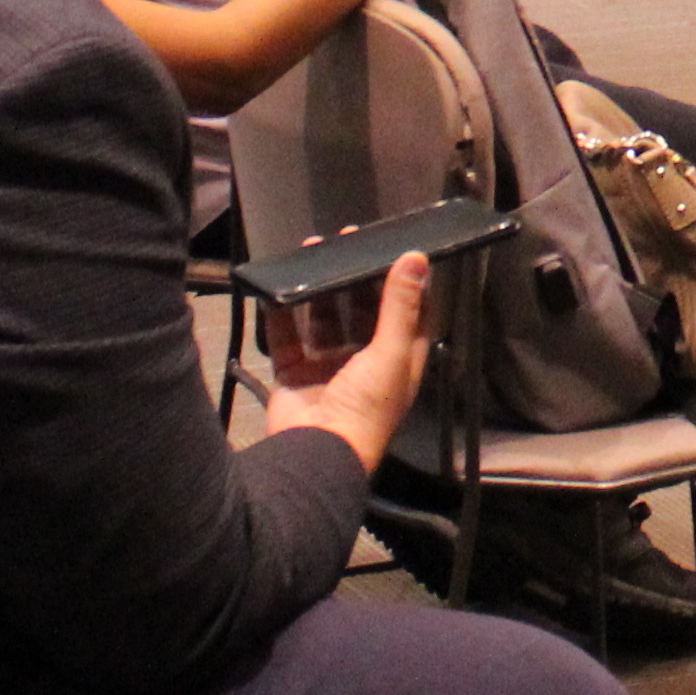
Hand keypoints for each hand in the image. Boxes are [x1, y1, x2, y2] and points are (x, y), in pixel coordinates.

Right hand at [265, 250, 434, 457]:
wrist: (316, 453)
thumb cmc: (366, 406)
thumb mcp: (391, 352)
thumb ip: (400, 304)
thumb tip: (417, 257)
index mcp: (399, 361)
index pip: (408, 313)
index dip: (402, 282)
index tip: (392, 246)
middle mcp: (366, 364)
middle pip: (361, 312)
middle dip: (352, 279)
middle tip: (342, 242)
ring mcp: (328, 370)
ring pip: (323, 321)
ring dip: (317, 290)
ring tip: (310, 253)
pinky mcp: (295, 376)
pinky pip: (287, 339)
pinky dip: (282, 315)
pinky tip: (278, 288)